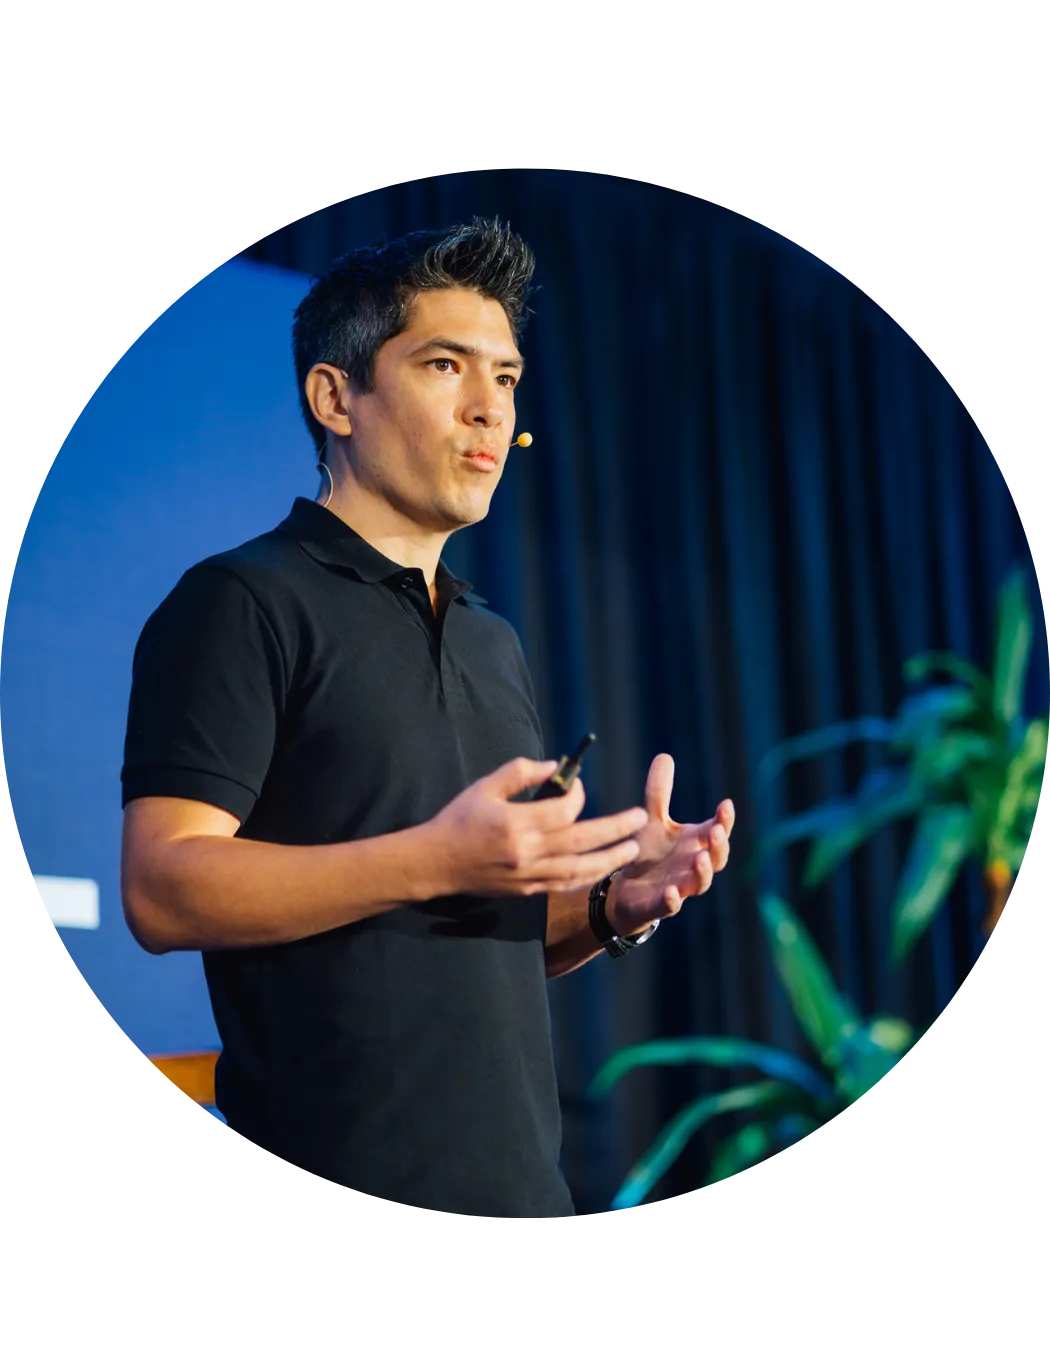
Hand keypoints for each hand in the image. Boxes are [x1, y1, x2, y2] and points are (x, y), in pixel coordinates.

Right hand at [426, 757, 648, 899]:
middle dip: (615, 829)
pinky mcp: (526, 890)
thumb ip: (520, 772)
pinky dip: (585, 878)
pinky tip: (601, 871)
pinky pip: (563, 885)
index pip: (563, 810)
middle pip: (582, 840)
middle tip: (639, 818)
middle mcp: (527, 852)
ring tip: (630, 849)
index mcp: (516, 823)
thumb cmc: (458, 819)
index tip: (577, 787)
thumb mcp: (485, 787)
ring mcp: (528, 875)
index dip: (577, 795)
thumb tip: (556, 766)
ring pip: (579, 869)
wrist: (435, 863)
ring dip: (608, 859)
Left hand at [607, 753, 733, 935]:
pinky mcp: (660, 905)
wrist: (626, 890)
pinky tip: (671, 893)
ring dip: (703, 872)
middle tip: (717, 832)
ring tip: (699, 859)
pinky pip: (671, 906)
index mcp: (694, 844)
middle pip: (717, 858)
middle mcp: (692, 866)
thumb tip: (665, 756)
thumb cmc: (649, 854)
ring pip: (700, 883)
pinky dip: (673, 901)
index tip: (726, 804)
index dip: (725, 819)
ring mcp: (680, 887)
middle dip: (719, 846)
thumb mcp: (652, 820)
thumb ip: (659, 793)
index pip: (717, 830)